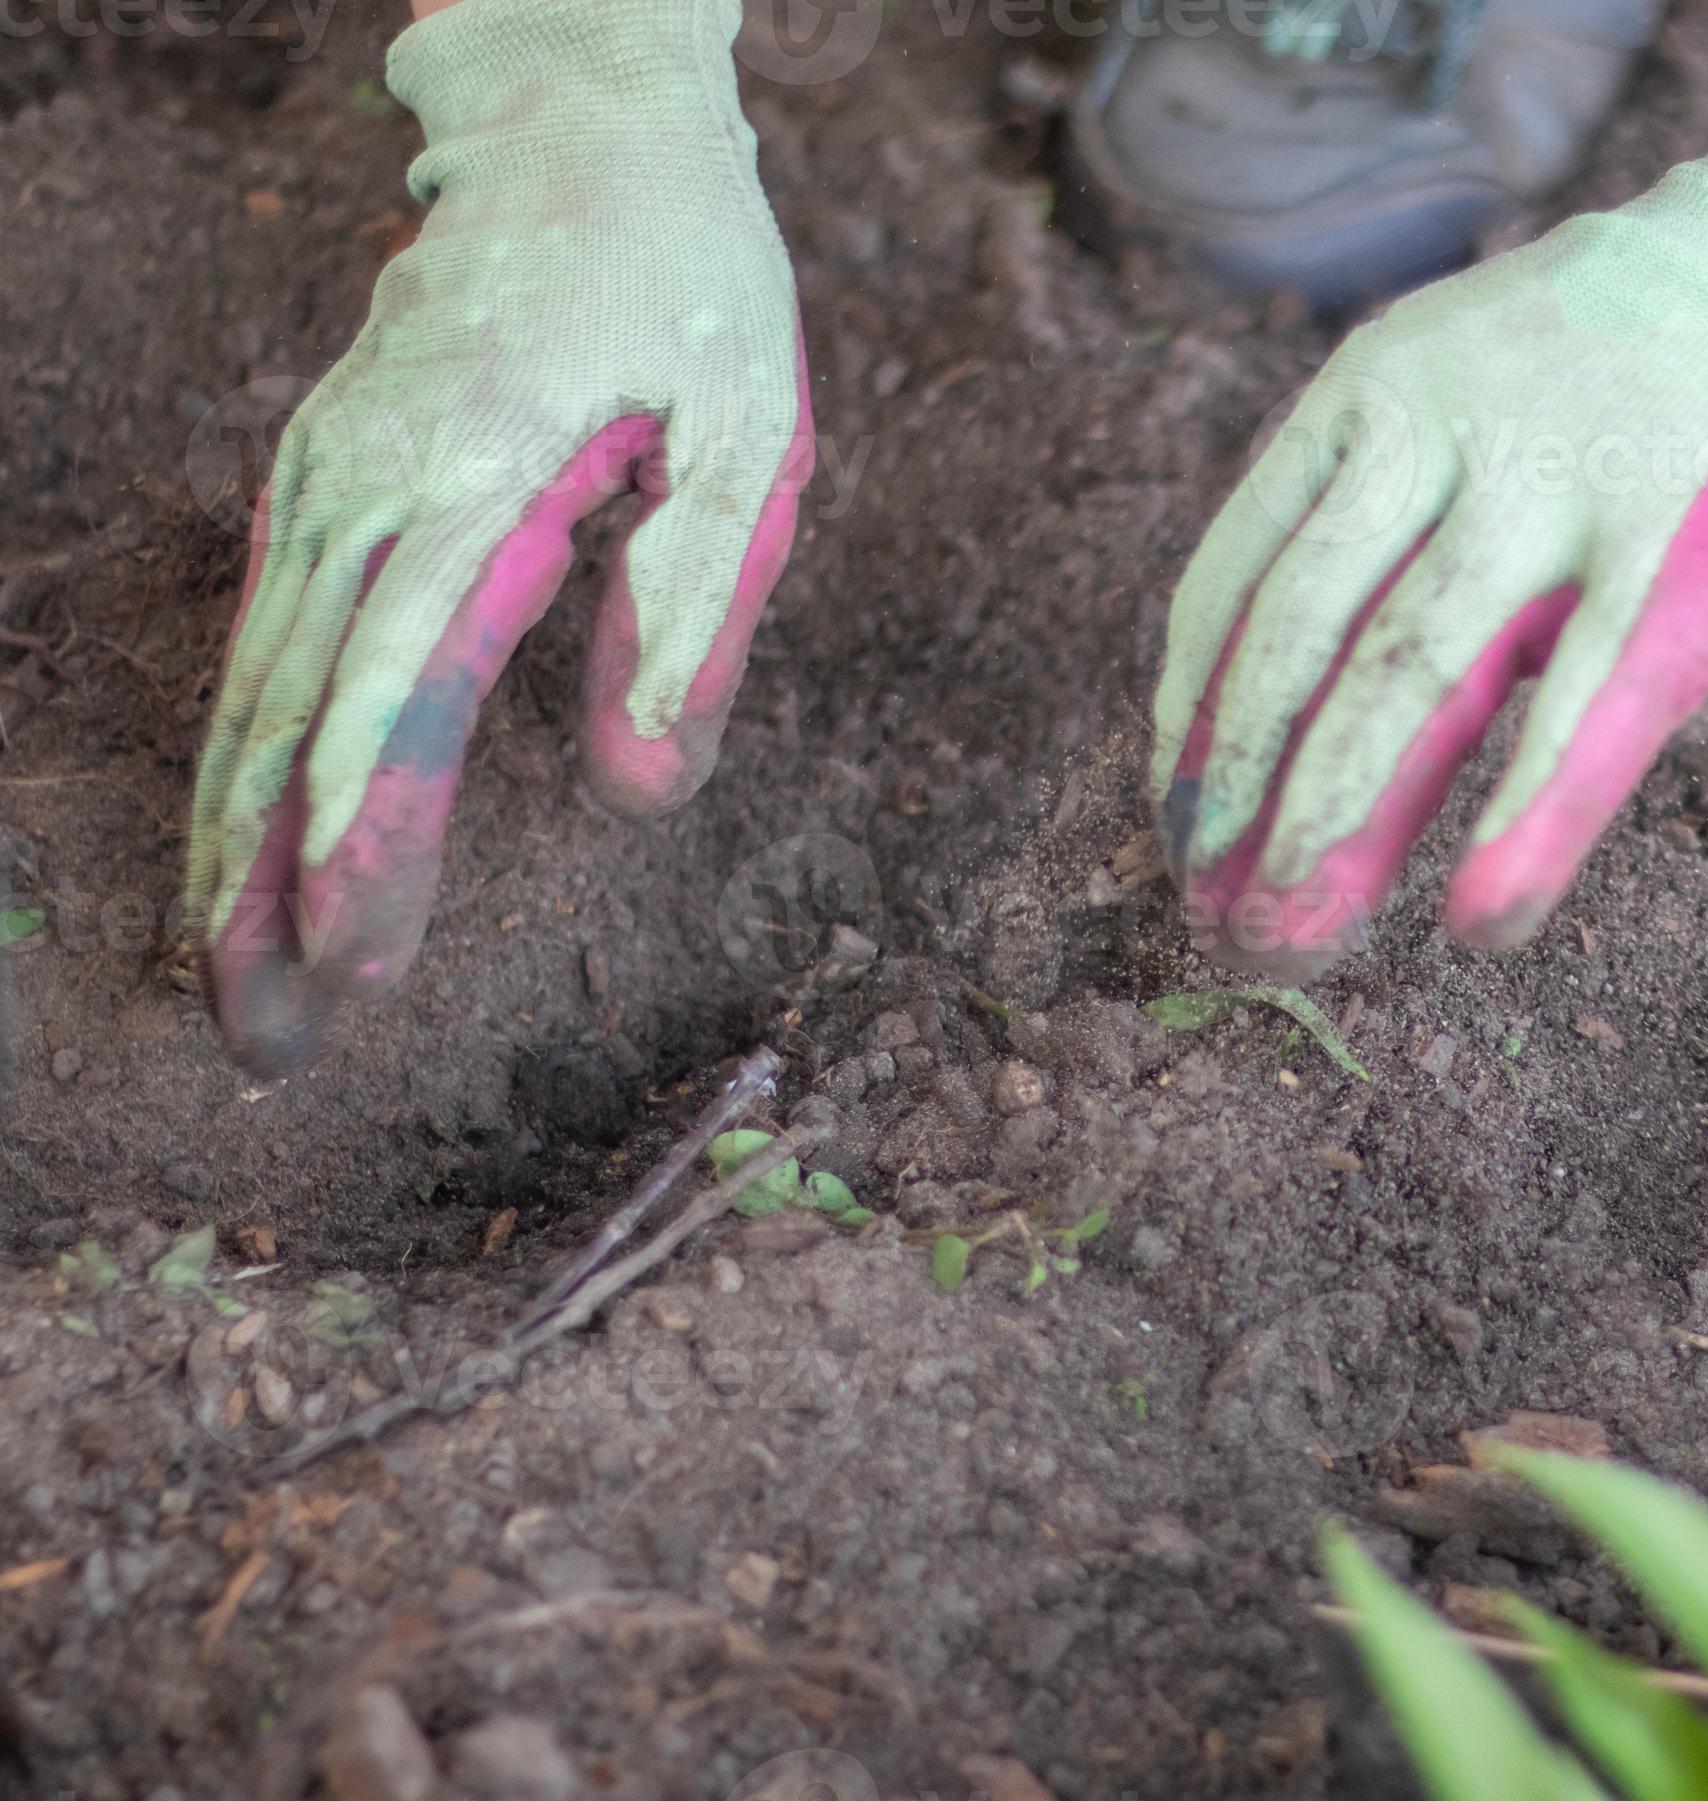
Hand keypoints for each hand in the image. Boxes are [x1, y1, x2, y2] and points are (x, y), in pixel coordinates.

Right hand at [187, 0, 811, 1074]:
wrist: (575, 124)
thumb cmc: (688, 281)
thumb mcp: (747, 427)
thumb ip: (700, 605)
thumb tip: (649, 786)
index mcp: (492, 467)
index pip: (410, 675)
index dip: (377, 823)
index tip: (353, 950)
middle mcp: (373, 476)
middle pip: (297, 707)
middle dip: (273, 882)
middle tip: (270, 1041)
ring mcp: (326, 476)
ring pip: (255, 686)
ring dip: (233, 844)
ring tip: (233, 994)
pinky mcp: (317, 482)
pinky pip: (262, 642)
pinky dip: (240, 761)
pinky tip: (235, 860)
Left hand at [1155, 26, 1707, 977]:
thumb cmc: (1629, 359)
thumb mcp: (1470, 386)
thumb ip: (1396, 518)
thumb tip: (1304, 714)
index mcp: (1369, 396)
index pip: (1239, 581)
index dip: (1195, 725)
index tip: (1177, 829)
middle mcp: (1441, 434)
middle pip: (1301, 646)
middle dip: (1244, 802)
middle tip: (1216, 928)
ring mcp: (1561, 490)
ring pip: (1409, 681)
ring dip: (1337, 825)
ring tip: (1295, 944)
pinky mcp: (1683, 553)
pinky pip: (1585, 711)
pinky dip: (1525, 824)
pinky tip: (1482, 919)